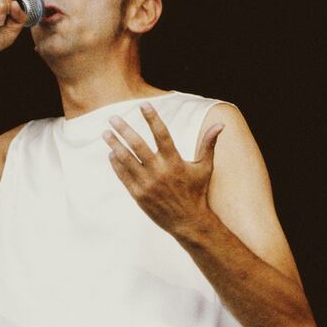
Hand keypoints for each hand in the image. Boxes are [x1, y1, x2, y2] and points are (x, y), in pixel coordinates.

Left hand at [102, 103, 224, 238]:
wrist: (188, 222)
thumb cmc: (197, 192)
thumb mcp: (205, 167)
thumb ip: (209, 144)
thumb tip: (221, 124)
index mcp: (175, 162)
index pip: (162, 134)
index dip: (152, 118)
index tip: (143, 105)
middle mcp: (160, 171)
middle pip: (138, 145)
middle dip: (124, 130)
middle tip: (112, 118)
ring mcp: (147, 184)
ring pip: (127, 160)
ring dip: (114, 145)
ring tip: (105, 134)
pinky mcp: (138, 195)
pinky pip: (124, 176)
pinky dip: (117, 164)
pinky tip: (111, 153)